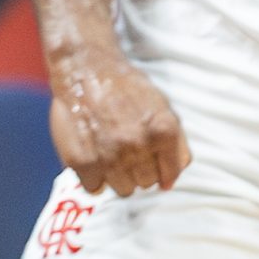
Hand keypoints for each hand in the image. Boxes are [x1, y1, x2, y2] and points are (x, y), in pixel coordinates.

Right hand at [49, 45, 190, 195]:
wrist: (86, 67)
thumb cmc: (126, 86)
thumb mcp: (163, 107)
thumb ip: (176, 144)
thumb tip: (172, 180)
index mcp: (163, 130)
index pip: (170, 175)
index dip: (161, 171)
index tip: (151, 165)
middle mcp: (138, 144)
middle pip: (146, 184)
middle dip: (138, 171)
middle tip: (125, 150)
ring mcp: (110, 154)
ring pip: (123, 190)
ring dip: (117, 177)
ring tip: (109, 153)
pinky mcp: (83, 160)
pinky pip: (95, 189)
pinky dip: (93, 179)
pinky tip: (93, 158)